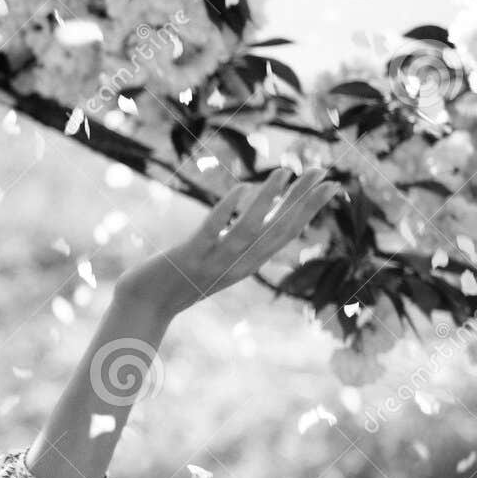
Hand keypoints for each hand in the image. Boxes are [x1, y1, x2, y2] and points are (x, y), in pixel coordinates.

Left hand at [121, 167, 343, 316]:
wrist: (146, 306)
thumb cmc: (179, 281)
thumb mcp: (218, 263)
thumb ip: (238, 244)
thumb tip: (256, 217)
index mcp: (249, 263)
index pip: (288, 233)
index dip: (311, 209)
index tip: (332, 185)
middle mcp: (239, 265)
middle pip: (279, 230)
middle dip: (303, 200)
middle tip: (325, 171)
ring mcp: (214, 261)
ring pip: (250, 229)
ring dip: (269, 200)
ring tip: (285, 170)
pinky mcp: (189, 257)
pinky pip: (212, 230)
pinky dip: (227, 209)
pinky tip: (241, 187)